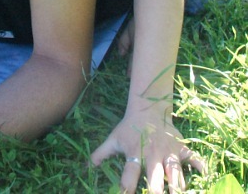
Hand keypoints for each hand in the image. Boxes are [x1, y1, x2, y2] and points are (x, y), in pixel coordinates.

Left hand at [91, 109, 205, 193]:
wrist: (148, 106)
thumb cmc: (130, 127)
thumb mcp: (114, 138)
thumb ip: (102, 153)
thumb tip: (88, 166)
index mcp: (136, 153)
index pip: (130, 172)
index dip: (127, 186)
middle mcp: (153, 154)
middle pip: (156, 177)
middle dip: (156, 191)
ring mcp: (169, 151)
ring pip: (176, 173)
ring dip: (177, 187)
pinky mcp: (181, 147)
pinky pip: (194, 158)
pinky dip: (200, 166)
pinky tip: (204, 175)